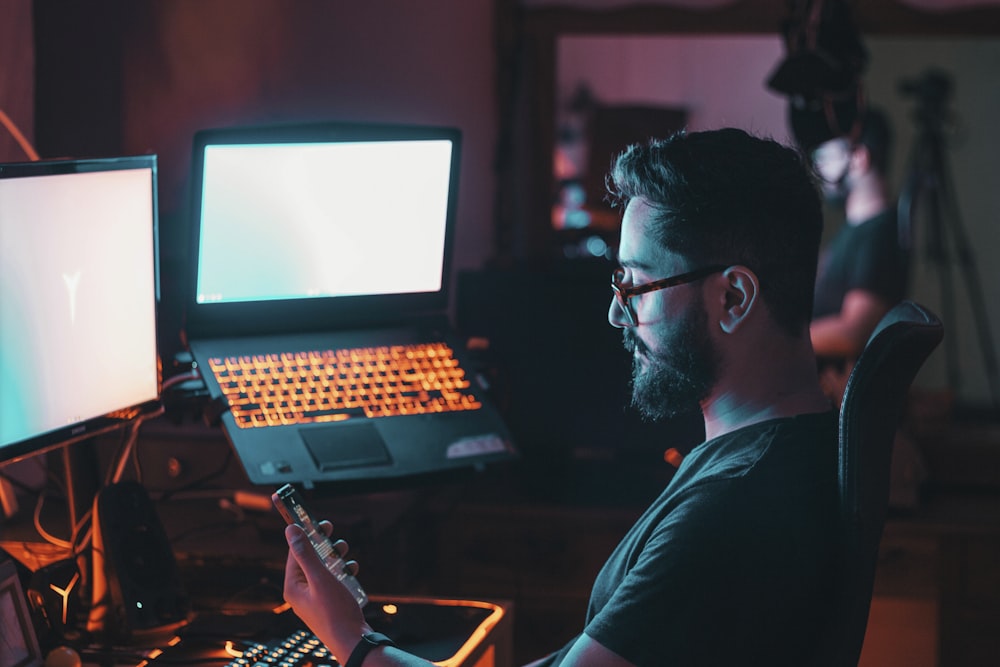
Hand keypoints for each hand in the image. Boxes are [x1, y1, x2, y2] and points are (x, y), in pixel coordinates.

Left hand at [283, 520, 371, 659]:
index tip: (314, 520)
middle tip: (329, 528)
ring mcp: (315, 599)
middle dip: (320, 544)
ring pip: (322, 569)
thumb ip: (306, 553)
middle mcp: (301, 593)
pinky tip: (351, 569)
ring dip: (333, 556)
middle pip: (309, 560)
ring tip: (344, 549)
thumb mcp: (320, 578)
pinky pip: (332, 581)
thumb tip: (291, 530)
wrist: (353, 641)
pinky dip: (341, 572)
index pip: (295, 553)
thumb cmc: (335, 612)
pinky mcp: (328, 604)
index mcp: (293, 587)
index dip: (304, 534)